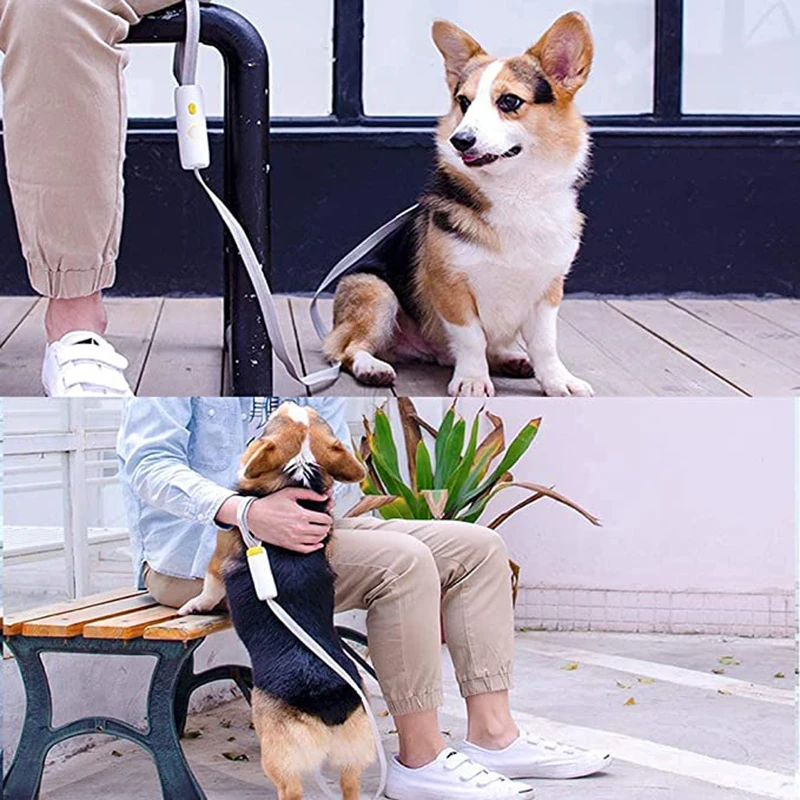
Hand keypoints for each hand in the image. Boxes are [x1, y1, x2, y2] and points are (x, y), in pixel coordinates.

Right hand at [217, 488, 331, 553]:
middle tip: (324, 522)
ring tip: (320, 530)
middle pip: (323, 530)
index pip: (324, 519)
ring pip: (317, 540)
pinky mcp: (288, 545)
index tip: (326, 515)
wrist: (253, 516)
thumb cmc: (270, 503)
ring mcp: (294, 539)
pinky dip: (315, 547)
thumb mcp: (290, 493)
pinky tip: (317, 543)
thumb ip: (309, 494)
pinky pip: (306, 550)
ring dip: (321, 535)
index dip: (328, 517)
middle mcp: (299, 528)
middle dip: (326, 526)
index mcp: (302, 515)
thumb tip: (323, 496)